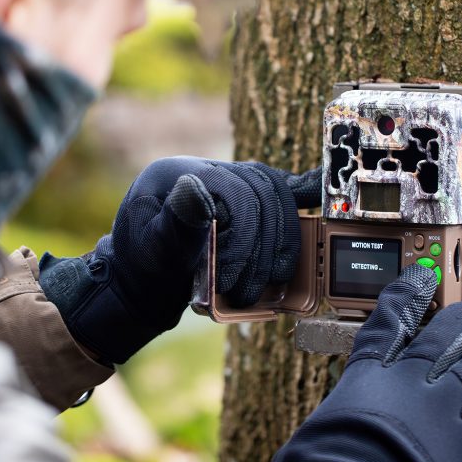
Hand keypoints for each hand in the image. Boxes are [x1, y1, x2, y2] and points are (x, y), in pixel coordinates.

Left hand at [39, 156, 320, 363]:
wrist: (141, 282)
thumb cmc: (143, 269)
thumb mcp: (151, 250)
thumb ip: (175, 221)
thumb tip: (197, 186)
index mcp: (178, 172)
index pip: (232, 191)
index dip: (243, 238)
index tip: (233, 283)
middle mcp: (206, 169)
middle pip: (259, 192)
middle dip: (262, 247)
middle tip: (248, 292)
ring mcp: (226, 180)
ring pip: (274, 194)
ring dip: (281, 240)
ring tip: (270, 282)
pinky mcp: (241, 198)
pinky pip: (277, 187)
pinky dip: (303, 189)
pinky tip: (320, 191)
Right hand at [274, 265, 461, 461]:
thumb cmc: (328, 459)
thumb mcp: (324, 426)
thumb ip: (343, 415)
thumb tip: (332, 432)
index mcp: (367, 377)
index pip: (386, 324)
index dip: (404, 295)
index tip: (419, 277)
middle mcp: (409, 381)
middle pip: (443, 338)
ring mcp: (443, 405)